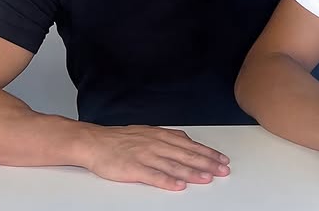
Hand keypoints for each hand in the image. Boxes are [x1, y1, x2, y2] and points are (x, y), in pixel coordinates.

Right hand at [77, 124, 229, 189]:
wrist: (96, 142)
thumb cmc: (122, 139)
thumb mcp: (150, 132)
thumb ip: (169, 137)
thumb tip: (187, 140)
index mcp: (162, 135)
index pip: (191, 145)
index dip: (208, 153)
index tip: (222, 159)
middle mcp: (157, 144)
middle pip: (186, 154)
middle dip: (207, 163)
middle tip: (222, 170)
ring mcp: (146, 156)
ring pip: (174, 165)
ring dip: (192, 173)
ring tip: (207, 178)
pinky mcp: (133, 168)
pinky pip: (153, 176)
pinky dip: (167, 181)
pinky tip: (178, 185)